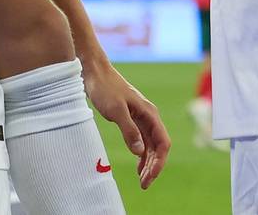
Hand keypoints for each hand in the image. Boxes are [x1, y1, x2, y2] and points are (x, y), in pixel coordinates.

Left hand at [84, 58, 170, 189]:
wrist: (94, 72)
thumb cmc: (105, 88)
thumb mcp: (116, 110)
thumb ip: (129, 130)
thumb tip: (140, 152)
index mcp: (150, 114)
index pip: (163, 143)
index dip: (159, 162)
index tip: (149, 177)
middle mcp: (149, 117)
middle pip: (158, 147)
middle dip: (154, 166)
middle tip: (144, 184)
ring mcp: (140, 119)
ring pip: (150, 146)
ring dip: (148, 163)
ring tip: (142, 180)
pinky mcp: (131, 119)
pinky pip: (142, 141)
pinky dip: (141, 155)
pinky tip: (138, 165)